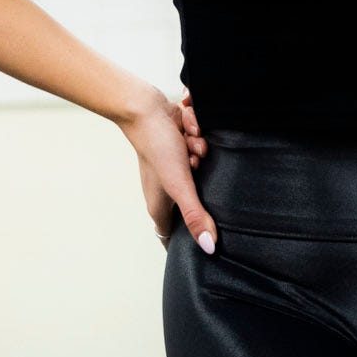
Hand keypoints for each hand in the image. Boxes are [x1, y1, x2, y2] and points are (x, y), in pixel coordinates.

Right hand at [120, 88, 214, 252]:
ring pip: (200, 169)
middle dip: (202, 184)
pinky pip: (198, 148)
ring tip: (189, 144)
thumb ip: (195, 215)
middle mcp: (164, 190)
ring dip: (199, 152)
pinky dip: (195, 137)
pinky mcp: (179, 150)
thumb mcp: (181, 184)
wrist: (147, 109)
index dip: (187, 241)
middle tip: (195, 168)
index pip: (171, 236)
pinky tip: (187, 130)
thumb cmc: (158, 148)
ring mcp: (172, 169)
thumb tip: (209, 247)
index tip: (203, 243)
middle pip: (194, 201)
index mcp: (159, 206)